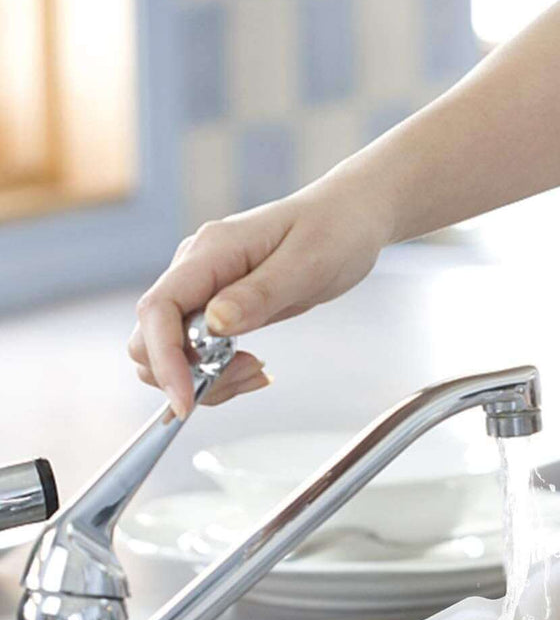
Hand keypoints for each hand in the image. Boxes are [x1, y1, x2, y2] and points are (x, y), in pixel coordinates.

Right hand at [128, 169, 389, 416]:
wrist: (349, 217)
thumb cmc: (334, 232)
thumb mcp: (306, 265)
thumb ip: (259, 294)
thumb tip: (215, 323)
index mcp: (210, 252)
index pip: (158, 309)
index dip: (164, 360)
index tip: (186, 402)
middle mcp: (195, 270)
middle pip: (150, 337)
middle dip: (186, 374)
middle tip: (248, 376)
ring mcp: (203, 289)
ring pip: (172, 351)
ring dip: (205, 378)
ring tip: (259, 372)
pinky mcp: (217, 307)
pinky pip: (198, 351)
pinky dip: (218, 372)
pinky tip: (256, 368)